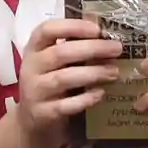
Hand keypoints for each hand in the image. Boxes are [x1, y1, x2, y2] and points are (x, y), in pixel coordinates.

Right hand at [9, 17, 122, 138]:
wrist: (31, 120)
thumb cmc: (49, 82)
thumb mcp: (53, 62)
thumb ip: (73, 46)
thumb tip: (105, 32)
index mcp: (34, 49)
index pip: (47, 30)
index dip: (72, 26)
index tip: (97, 29)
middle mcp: (31, 67)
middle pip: (60, 53)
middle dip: (92, 49)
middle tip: (117, 49)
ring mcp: (35, 91)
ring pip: (64, 78)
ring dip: (93, 73)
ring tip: (114, 72)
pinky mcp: (43, 113)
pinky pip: (66, 105)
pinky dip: (86, 98)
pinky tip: (101, 93)